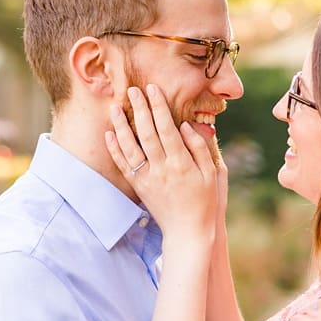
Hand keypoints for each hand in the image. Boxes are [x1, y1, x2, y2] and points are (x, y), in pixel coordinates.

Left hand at [105, 84, 216, 237]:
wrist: (188, 232)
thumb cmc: (205, 201)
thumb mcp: (211, 174)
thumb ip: (199, 148)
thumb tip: (185, 125)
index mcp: (181, 163)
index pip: (167, 129)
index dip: (159, 107)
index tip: (153, 89)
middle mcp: (162, 169)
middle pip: (147, 133)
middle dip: (139, 109)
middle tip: (132, 89)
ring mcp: (148, 178)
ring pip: (130, 147)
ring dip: (121, 125)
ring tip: (113, 106)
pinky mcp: (138, 187)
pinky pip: (123, 165)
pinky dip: (114, 149)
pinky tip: (109, 134)